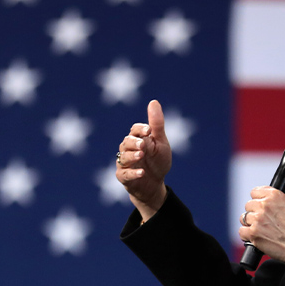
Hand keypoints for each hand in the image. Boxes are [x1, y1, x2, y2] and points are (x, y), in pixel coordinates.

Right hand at [116, 100, 171, 221]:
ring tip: (142, 154)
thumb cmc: (157, 161)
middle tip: (143, 144)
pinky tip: (142, 172)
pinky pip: (124, 174)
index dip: (140, 129)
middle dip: (134, 142)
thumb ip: (156, 124)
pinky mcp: (124, 177)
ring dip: (132, 156)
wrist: (155, 184)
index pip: (135, 130)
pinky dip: (133, 173)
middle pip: (126, 142)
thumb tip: (153, 101)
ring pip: (123, 157)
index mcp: (138, 139)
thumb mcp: (160, 142)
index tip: (149, 130)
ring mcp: (125, 163)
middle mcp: (128, 150)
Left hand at [239, 187, 284, 263]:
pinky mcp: (253, 233)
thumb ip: (279, 202)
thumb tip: (271, 203)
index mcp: (275, 196)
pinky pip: (241, 231)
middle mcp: (265, 205)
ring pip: (244, 218)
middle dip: (254, 212)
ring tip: (259, 229)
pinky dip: (246, 234)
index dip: (257, 199)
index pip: (255, 191)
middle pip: (248, 205)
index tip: (259, 203)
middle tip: (262, 220)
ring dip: (250, 223)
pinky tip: (255, 236)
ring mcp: (258, 219)